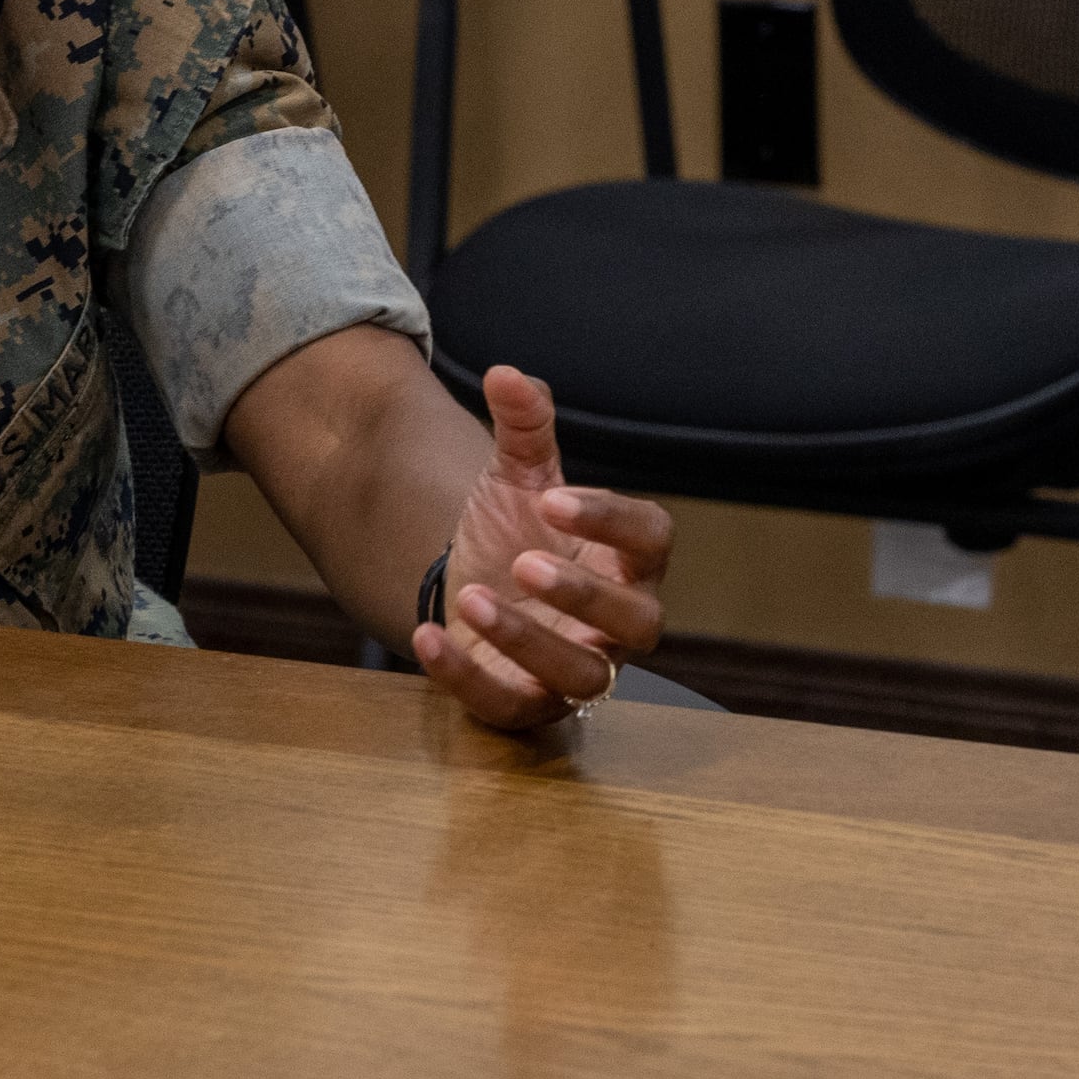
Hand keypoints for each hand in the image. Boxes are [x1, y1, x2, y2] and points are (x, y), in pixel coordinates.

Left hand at [412, 366, 674, 733]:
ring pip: (584, 675)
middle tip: (524, 562)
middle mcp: (616, 620)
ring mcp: (576, 667)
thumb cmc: (515, 533)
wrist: (469, 587)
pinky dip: (467, 677)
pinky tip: (426, 636)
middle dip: (585, 594)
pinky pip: (510, 704)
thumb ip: (522, 427)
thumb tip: (506, 374)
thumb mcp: (517, 478)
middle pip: (639, 619)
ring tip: (472, 598)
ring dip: (530, 641)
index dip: (611, 520)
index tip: (552, 500)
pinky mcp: (527, 704)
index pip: (652, 539)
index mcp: (628, 558)